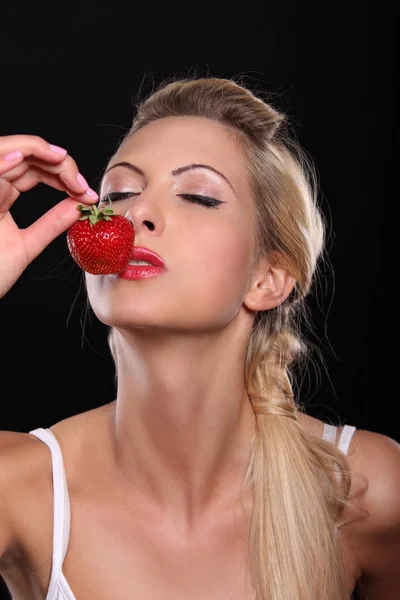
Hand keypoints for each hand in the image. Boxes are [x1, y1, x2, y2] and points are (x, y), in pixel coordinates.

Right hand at [0, 135, 98, 297]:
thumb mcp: (26, 245)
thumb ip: (52, 224)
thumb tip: (80, 206)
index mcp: (0, 195)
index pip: (32, 169)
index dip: (61, 173)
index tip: (86, 192)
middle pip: (22, 154)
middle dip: (56, 162)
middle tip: (81, 183)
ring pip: (2, 150)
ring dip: (32, 149)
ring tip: (60, 160)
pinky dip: (1, 159)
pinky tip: (20, 158)